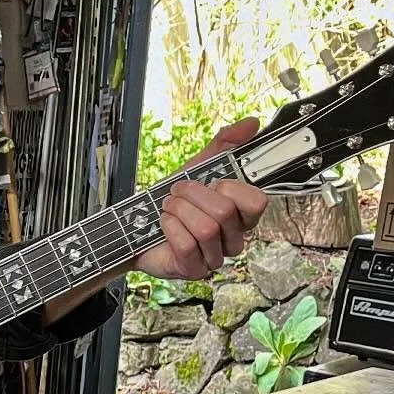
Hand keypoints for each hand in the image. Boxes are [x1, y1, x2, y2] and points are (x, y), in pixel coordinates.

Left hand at [134, 118, 266, 281]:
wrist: (136, 227)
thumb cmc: (172, 202)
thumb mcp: (197, 168)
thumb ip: (224, 145)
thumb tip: (252, 123)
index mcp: (241, 215)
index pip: (257, 202)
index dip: (231, 188)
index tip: (212, 182)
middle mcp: (233, 239)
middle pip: (225, 212)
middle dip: (193, 195)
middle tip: (177, 193)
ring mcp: (215, 258)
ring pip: (206, 229)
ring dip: (179, 211)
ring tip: (168, 208)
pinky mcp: (194, 270)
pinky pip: (186, 244)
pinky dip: (170, 228)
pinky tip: (164, 225)